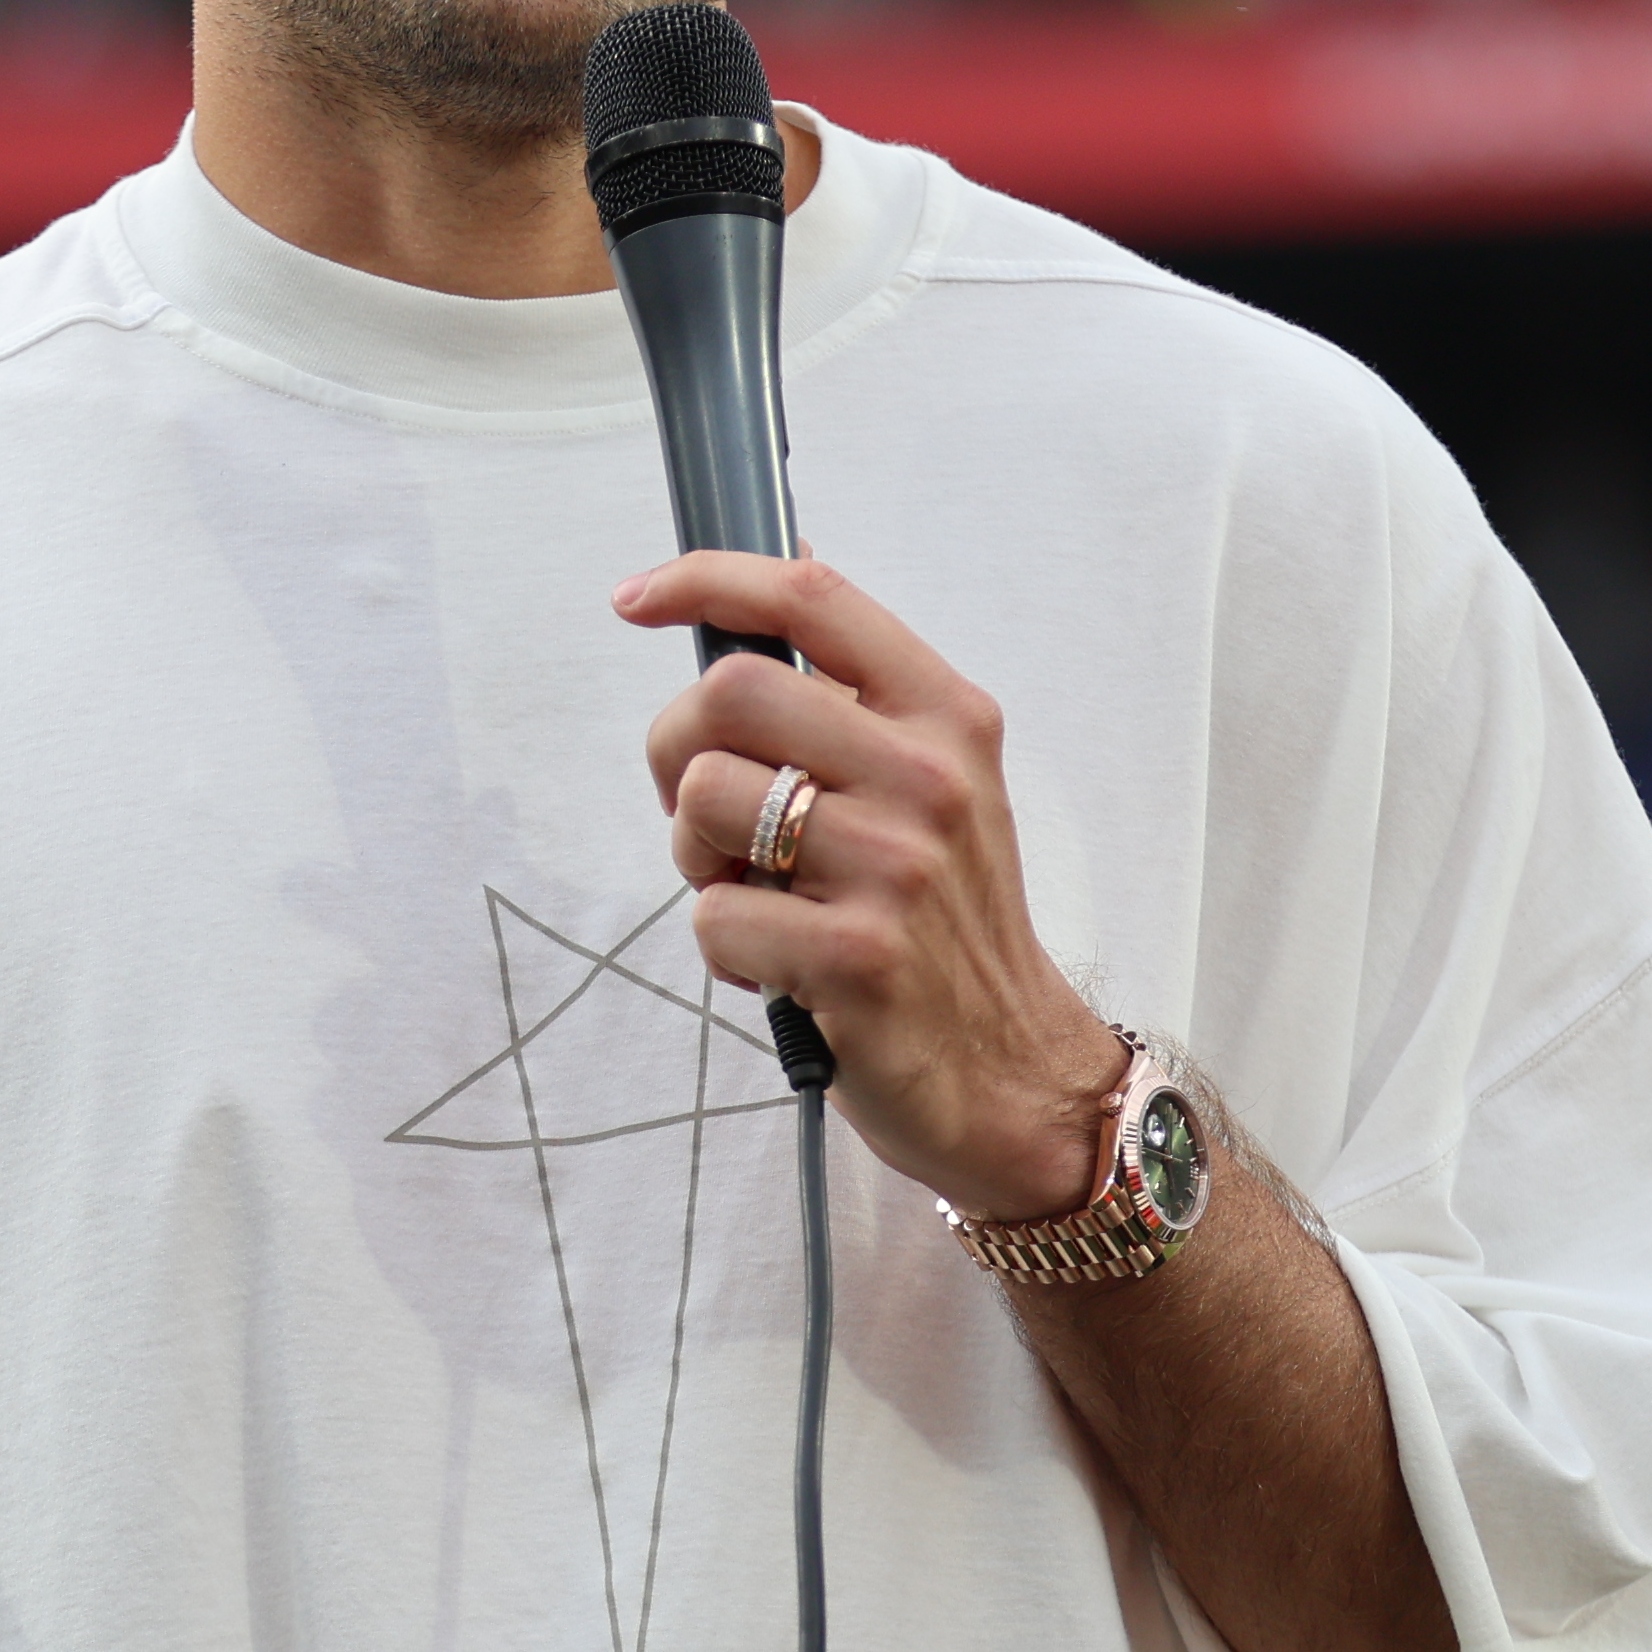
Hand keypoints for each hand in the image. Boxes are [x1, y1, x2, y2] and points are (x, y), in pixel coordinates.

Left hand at [619, 550, 1118, 1225]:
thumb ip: (854, 703)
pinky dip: (724, 945)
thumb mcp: (936, 787)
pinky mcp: (857, 955)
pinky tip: (781, 963)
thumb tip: (761, 588)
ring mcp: (897, 866)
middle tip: (707, 811)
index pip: (812, 598)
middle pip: (729, 692)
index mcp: (946, 717)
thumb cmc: (946, 925)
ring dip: (695, 854)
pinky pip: (714, 914)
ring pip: (705, 799)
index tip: (637, 599)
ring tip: (756, 893)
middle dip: (676, 748)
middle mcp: (929, 777)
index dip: (705, 579)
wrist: (1015, 1072)